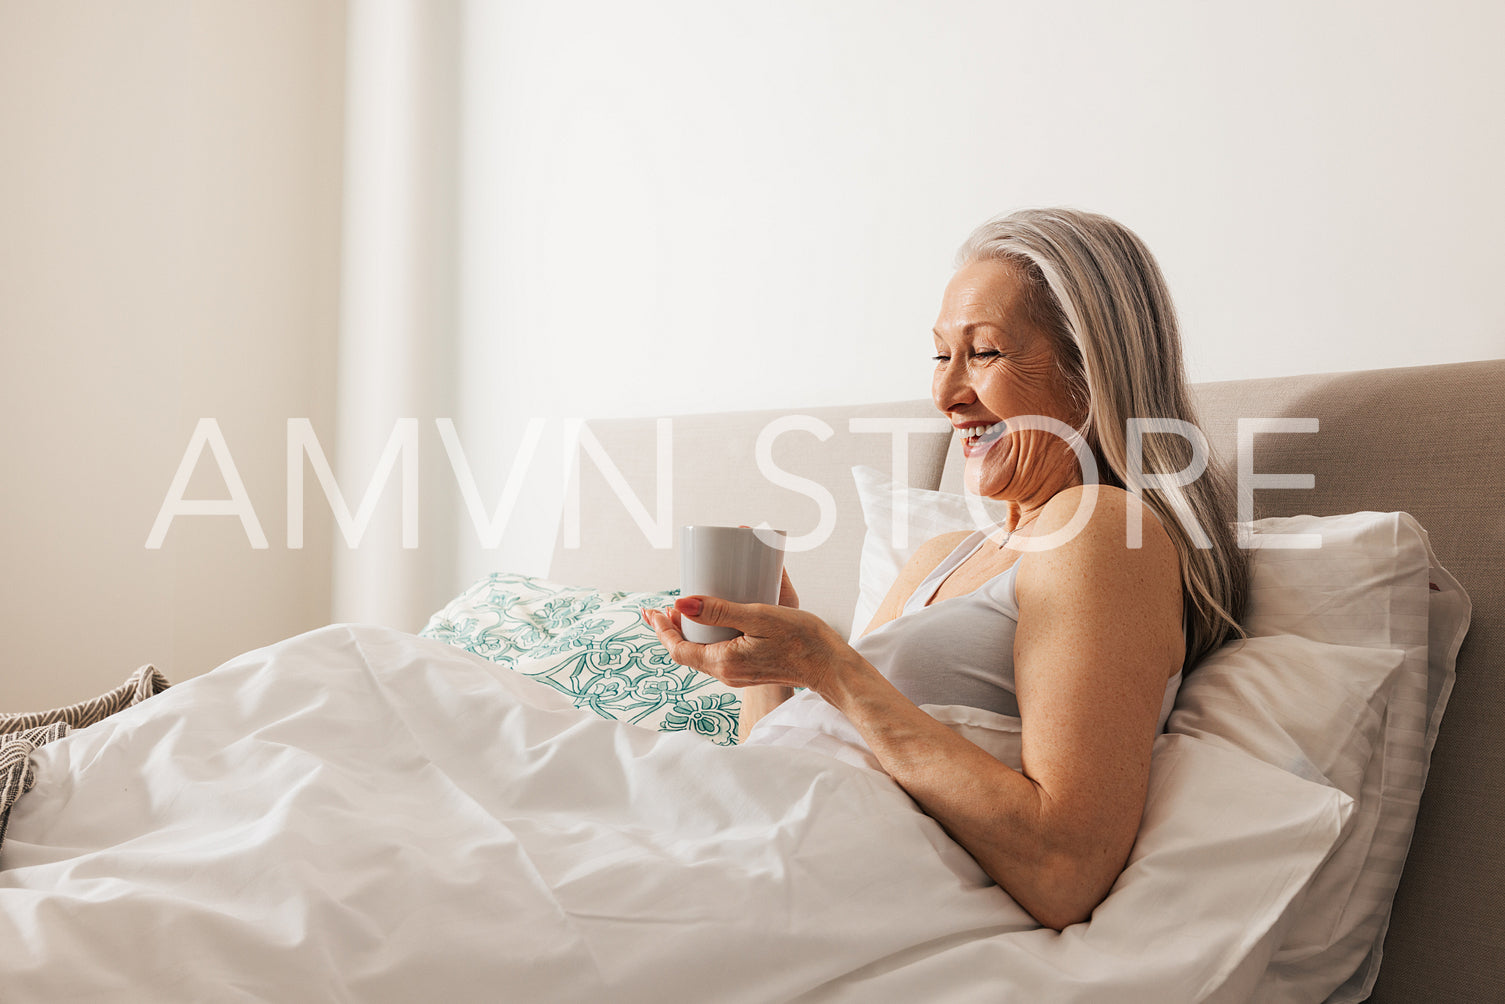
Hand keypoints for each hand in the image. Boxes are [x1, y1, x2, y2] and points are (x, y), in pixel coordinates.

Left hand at [641, 592, 844, 693]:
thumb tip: (681, 604)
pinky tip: (713, 624)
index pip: (678, 650)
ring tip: (684, 611)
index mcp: (723, 662)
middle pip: (686, 654)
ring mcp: (737, 675)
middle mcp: (726, 674)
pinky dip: (706, 640)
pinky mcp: (748, 671)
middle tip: (663, 608)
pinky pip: (717, 656)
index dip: (662, 630)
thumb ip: (719, 610)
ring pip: (701, 655)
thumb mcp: (758, 616)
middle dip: (671, 631)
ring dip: (688, 635)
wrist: (829, 666)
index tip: (653, 611)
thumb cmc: (800, 639)